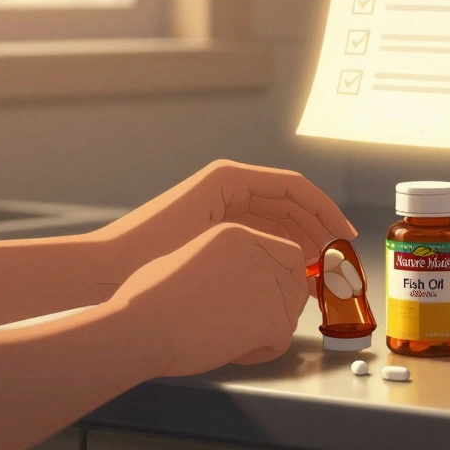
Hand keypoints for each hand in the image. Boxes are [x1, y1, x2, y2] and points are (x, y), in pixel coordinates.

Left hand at [104, 160, 357, 294]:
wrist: (105, 267)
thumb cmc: (151, 246)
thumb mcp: (214, 232)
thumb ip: (261, 234)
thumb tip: (301, 251)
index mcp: (230, 178)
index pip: (293, 187)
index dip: (324, 209)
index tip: (344, 234)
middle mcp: (228, 186)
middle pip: (288, 203)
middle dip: (317, 228)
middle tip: (338, 258)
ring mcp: (221, 206)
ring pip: (276, 221)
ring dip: (301, 240)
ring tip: (321, 269)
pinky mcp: (214, 227)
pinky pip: (259, 234)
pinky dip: (279, 248)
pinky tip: (291, 271)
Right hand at [119, 223, 308, 375]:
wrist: (141, 324)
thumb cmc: (147, 298)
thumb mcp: (190, 255)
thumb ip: (222, 262)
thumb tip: (232, 282)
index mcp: (238, 236)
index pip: (286, 253)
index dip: (282, 277)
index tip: (268, 296)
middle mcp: (258, 254)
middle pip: (295, 281)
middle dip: (280, 306)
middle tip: (250, 324)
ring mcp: (268, 285)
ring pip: (290, 314)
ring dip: (268, 331)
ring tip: (230, 339)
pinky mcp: (271, 319)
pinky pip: (281, 341)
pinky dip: (261, 352)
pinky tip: (231, 351)